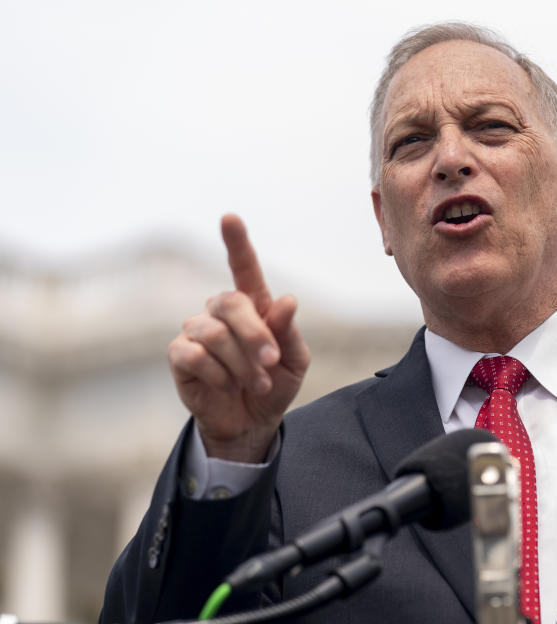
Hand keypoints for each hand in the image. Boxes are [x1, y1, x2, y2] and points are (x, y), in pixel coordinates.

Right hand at [167, 214, 310, 461]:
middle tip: (271, 362)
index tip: (229, 218)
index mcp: (253, 305)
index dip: (237, 242)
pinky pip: (193, 355)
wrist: (252, 421)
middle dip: (255, 335)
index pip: (243, 268)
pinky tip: (226, 385)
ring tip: (256, 382)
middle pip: (230, 302)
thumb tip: (287, 300)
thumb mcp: (295, 360)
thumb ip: (289, 332)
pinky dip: (217, 374)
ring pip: (213, 333)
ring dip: (241, 363)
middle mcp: (221, 311)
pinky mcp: (179, 355)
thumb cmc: (276, 382)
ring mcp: (197, 330)